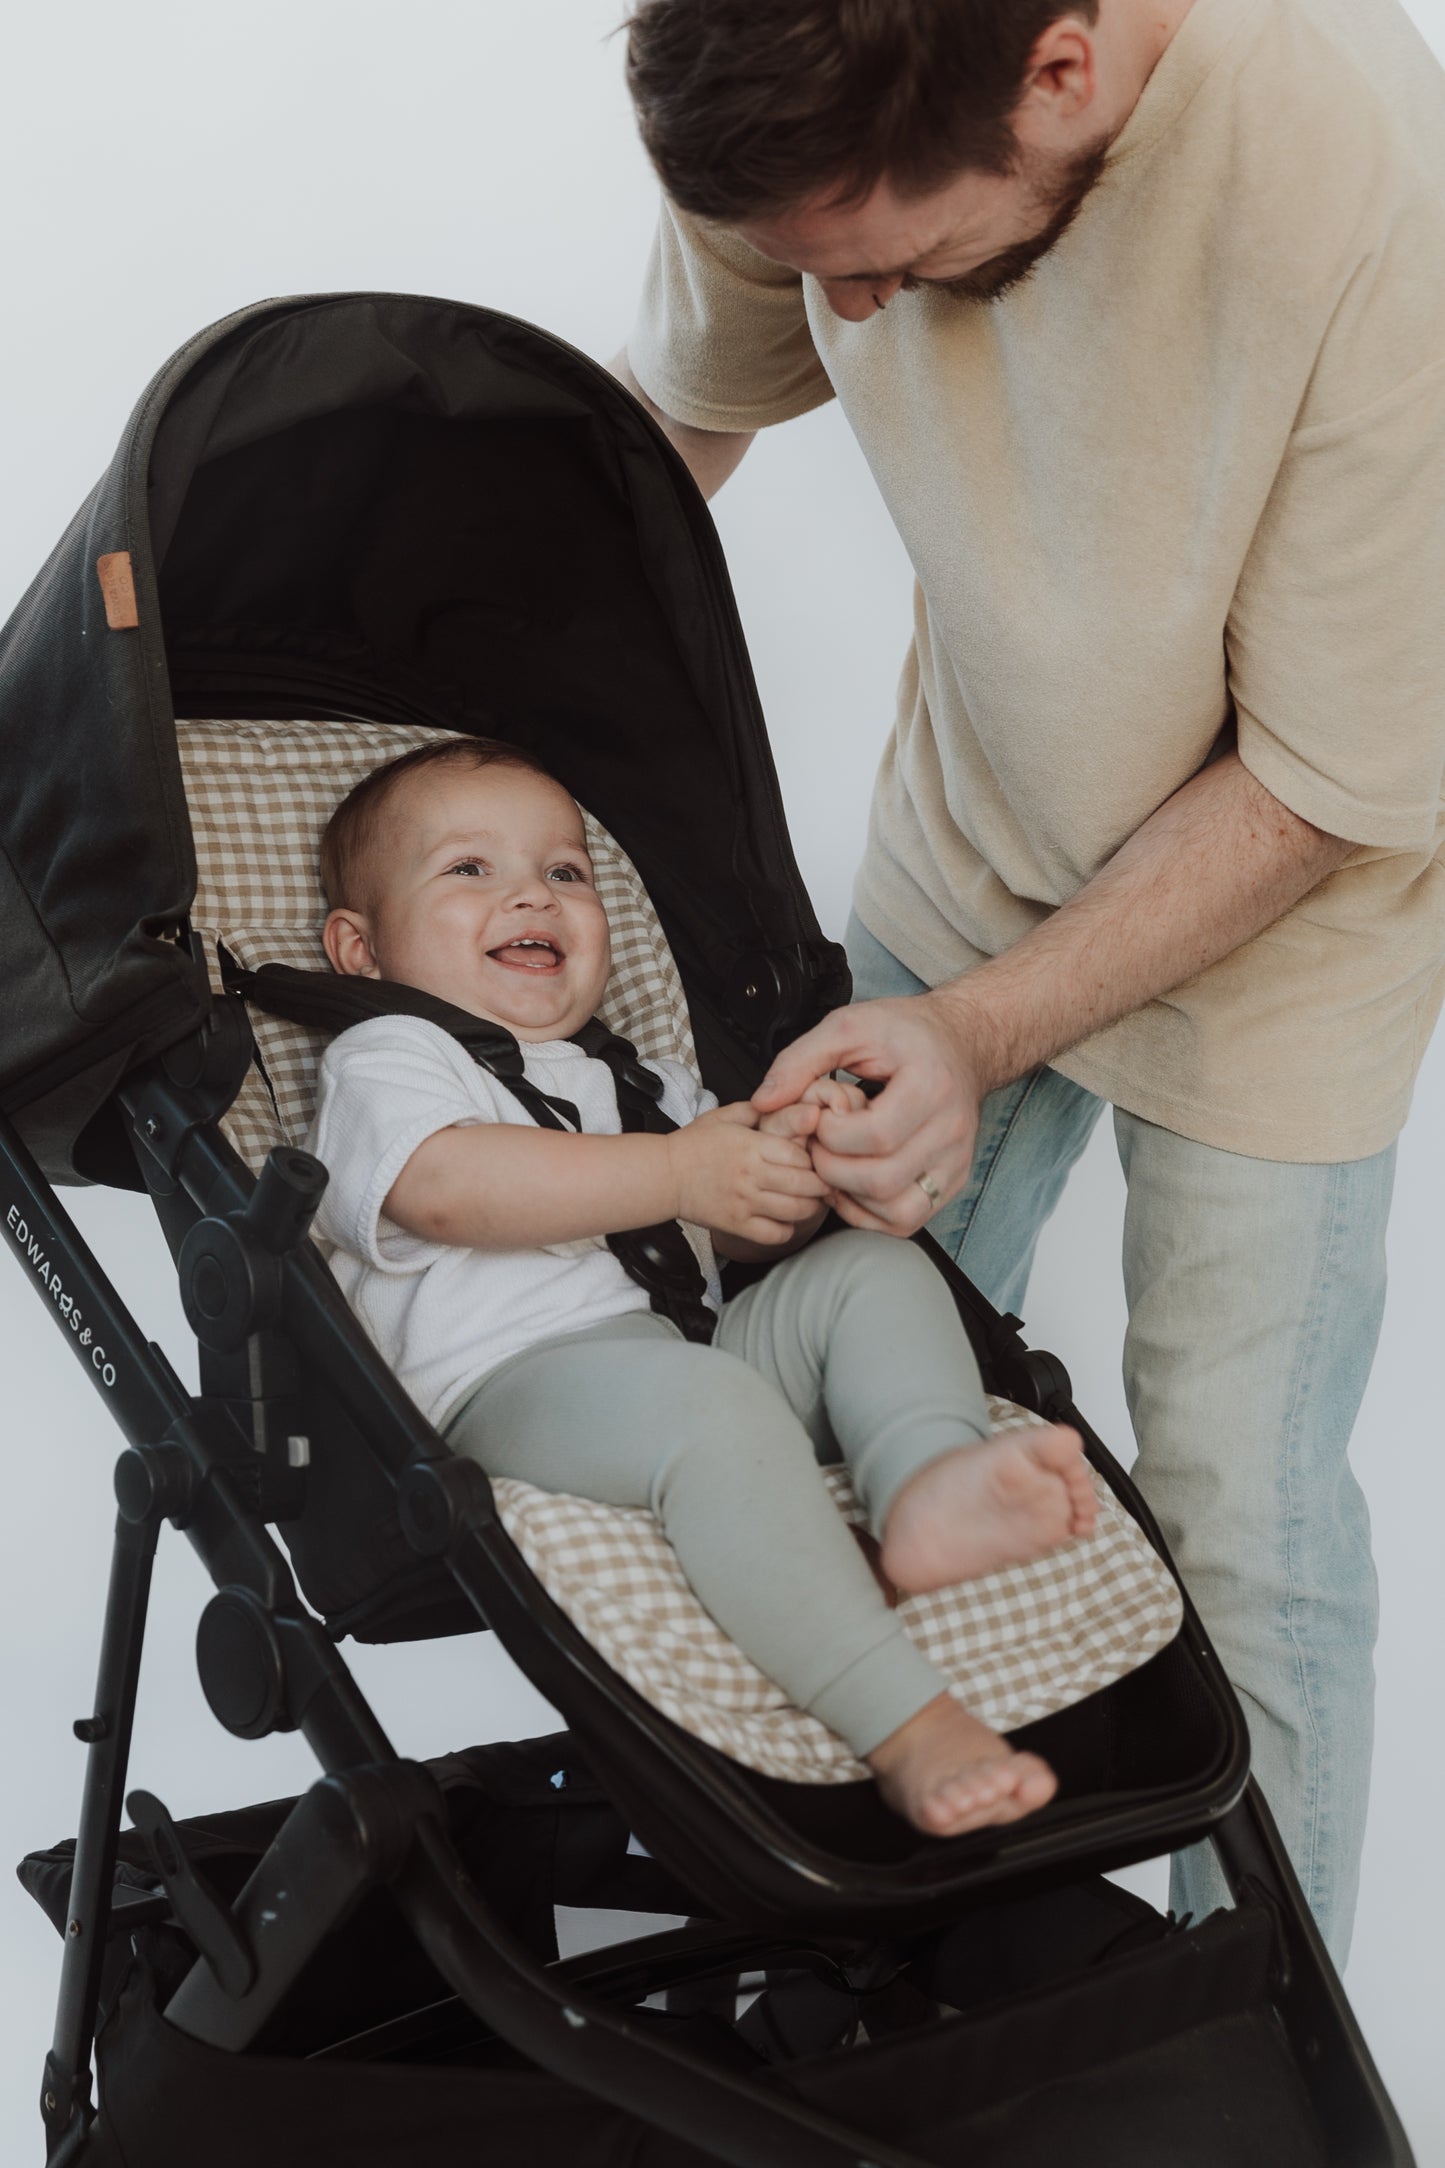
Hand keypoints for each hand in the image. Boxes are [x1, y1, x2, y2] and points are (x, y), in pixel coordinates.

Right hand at [669, 1102, 828, 1247]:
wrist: (663, 1174)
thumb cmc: (692, 1145)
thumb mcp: (724, 1116)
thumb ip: (756, 1110)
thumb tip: (783, 1104)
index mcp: (751, 1146)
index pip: (800, 1155)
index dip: (814, 1158)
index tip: (816, 1159)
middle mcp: (751, 1175)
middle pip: (805, 1184)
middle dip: (822, 1184)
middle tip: (825, 1182)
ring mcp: (744, 1202)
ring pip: (795, 1211)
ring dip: (810, 1207)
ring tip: (810, 1201)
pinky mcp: (737, 1225)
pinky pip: (774, 1234)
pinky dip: (786, 1229)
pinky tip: (785, 1219)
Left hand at [751, 994, 993, 1234]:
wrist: (962, 1042)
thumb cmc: (906, 1033)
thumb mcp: (848, 1026)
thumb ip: (801, 1061)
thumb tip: (765, 1101)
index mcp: (930, 1086)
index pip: (876, 1135)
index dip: (832, 1136)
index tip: (819, 1118)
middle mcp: (951, 1130)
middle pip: (881, 1180)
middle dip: (832, 1169)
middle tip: (818, 1144)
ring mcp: (956, 1160)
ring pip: (897, 1212)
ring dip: (851, 1198)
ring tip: (834, 1165)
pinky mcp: (953, 1180)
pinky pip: (908, 1220)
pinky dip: (872, 1214)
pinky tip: (852, 1185)